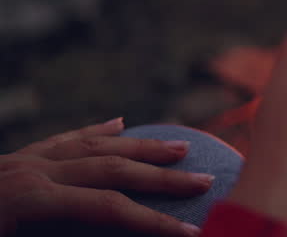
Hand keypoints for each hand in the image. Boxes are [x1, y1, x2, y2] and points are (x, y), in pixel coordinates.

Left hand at [0, 118, 210, 235]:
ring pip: (92, 146)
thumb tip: (108, 234)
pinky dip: (95, 132)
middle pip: (112, 168)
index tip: (190, 233)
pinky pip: (62, 140)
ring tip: (179, 148)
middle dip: (161, 177)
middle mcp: (30, 172)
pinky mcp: (12, 160)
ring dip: (141, 146)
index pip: (107, 208)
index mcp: (28, 199)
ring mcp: (20, 162)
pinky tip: (119, 124)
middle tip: (204, 180)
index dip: (152, 221)